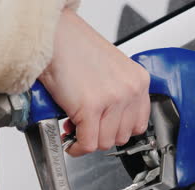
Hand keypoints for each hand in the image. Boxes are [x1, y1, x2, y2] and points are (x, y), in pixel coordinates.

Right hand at [39, 9, 149, 156]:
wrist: (55, 37)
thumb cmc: (76, 49)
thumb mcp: (112, 71)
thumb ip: (117, 97)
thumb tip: (108, 124)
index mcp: (138, 80)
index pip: (139, 123)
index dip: (119, 130)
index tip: (107, 130)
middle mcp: (130, 90)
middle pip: (122, 136)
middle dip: (101, 136)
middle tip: (87, 128)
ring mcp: (113, 99)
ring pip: (104, 142)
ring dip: (88, 141)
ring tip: (76, 128)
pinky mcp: (91, 108)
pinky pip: (88, 143)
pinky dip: (77, 147)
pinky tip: (70, 141)